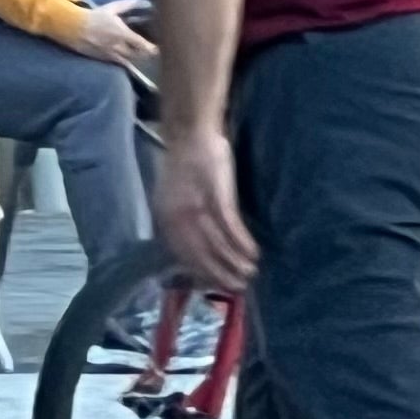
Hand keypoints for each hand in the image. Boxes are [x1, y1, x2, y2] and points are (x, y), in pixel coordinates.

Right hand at [73, 4, 156, 72]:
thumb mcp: (109, 8)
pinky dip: (123, 62)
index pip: (141, 44)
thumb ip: (125, 5)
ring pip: (127, 61)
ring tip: (140, 58)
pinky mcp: (102, 59)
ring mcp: (110, 54)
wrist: (73, 27)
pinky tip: (126, 60)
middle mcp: (118, 46)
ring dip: (134, 59)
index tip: (157, 49)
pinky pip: (117, 63)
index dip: (151, 48)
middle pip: (136, 55)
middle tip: (149, 53)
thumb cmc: (92, 16)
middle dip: (144, 55)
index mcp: (122, 33)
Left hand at [157, 126, 256, 291]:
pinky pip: (231, 228)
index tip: (214, 285)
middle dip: (219, 274)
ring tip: (250, 273)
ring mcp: (197, 207)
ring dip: (235, 262)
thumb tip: (194, 244)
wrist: (192, 132)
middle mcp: (178, 216)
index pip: (182, 254)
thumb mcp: (175, 194)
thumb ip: (180, 218)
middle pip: (200, 254)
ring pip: (217, 244)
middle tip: (237, 287)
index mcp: (165, 217)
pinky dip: (243, 243)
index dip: (200, 272)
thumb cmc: (186, 160)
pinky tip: (253, 253)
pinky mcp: (218, 197)